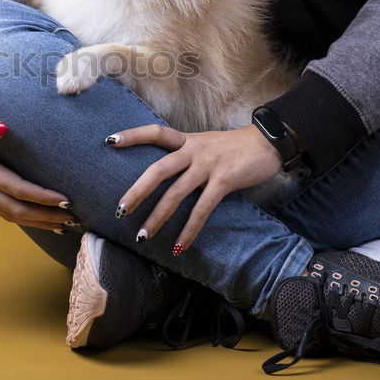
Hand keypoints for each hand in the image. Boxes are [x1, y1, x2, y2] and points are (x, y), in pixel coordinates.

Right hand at [0, 110, 74, 230]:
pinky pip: (0, 208)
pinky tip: (30, 216)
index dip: (41, 197)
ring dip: (36, 221)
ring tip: (62, 226)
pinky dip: (20, 215)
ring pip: (9, 213)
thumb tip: (1, 127)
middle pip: (17, 209)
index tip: (66, 201)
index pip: (16, 188)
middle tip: (75, 221)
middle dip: (46, 217)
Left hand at [110, 124, 282, 254]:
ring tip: (143, 236)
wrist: (269, 143)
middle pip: (158, 170)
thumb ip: (186, 155)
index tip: (110, 141)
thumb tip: (164, 175)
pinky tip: (179, 246)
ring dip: (158, 217)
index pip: (155, 132)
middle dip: (137, 191)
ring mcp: (209, 165)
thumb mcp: (206, 145)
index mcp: (187, 140)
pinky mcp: (224, 181)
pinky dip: (189, 230)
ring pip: (176, 193)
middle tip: (120, 210)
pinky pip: (202, 209)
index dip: (133, 135)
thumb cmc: (234, 148)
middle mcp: (194, 150)